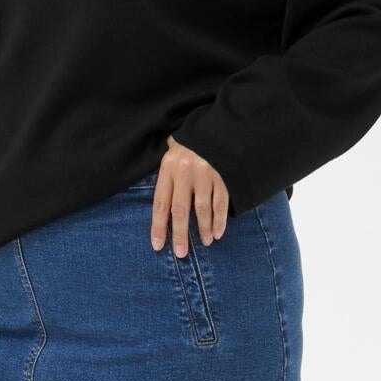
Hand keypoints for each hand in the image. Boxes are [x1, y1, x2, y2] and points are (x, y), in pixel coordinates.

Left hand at [151, 136, 229, 257]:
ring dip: (204, 229)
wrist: (214, 126)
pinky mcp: (223, 174)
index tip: (158, 245)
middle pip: (181, 209)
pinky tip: (218, 233)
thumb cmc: (189, 144)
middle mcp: (186, 172)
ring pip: (203, 208)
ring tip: (204, 243)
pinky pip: (221, 201)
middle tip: (181, 253)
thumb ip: (168, 179)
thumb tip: (164, 208)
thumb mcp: (172, 154)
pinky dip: (220, 219)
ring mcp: (206, 174)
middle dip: (180, 234)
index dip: (159, 227)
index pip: (161, 203)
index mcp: (169, 168)